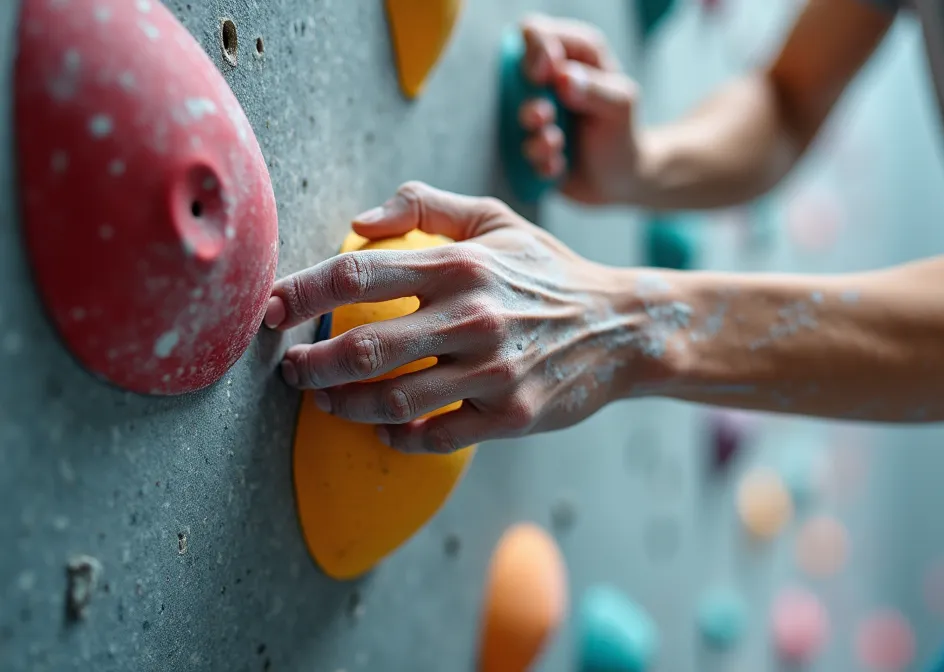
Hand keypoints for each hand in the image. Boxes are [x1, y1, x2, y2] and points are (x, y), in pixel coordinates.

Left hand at [263, 182, 652, 452]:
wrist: (622, 326)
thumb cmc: (549, 271)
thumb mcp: (495, 219)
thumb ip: (424, 205)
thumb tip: (359, 221)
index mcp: (461, 264)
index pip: (356, 273)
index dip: (299, 292)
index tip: (267, 310)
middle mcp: (474, 316)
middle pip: (362, 346)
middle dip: (309, 364)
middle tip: (291, 369)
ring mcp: (494, 371)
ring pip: (392, 399)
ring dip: (343, 405)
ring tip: (325, 399)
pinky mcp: (511, 415)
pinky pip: (435, 436)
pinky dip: (397, 437)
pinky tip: (383, 427)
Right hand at [519, 14, 642, 204]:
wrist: (619, 180)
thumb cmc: (620, 132)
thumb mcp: (620, 106)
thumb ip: (595, 89)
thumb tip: (562, 77)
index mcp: (571, 54)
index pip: (535, 31)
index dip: (535, 48)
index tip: (544, 72)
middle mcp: (547, 80)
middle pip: (515, 70)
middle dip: (530, 96)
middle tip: (545, 113)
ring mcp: (533, 111)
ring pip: (516, 114)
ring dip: (534, 131)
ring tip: (555, 141)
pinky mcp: (528, 144)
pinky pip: (522, 151)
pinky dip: (541, 160)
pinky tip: (559, 164)